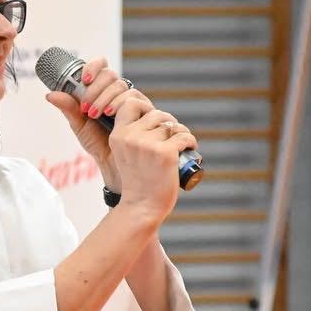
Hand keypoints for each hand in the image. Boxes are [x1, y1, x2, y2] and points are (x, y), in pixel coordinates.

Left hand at [43, 57, 143, 188]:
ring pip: (122, 86)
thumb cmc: (99, 144)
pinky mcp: (146, 112)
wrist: (115, 166)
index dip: (94, 67)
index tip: (84, 78)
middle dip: (96, 88)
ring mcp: (134, 102)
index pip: (102, 68)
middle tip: (85, 106)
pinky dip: (121, 104)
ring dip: (106, 98)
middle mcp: (120, 93)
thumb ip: (68, 109)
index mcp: (104, 91)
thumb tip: (50, 94)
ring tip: (95, 115)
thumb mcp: (79, 125)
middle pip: (111, 76)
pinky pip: (136, 100)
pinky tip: (111, 115)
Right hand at [102, 97, 198, 220]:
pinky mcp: (165, 152)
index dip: (145, 107)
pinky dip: (191, 141)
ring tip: (182, 144)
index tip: (153, 121)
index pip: (131, 103)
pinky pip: (184, 136)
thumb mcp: (126, 154)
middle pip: (156, 113)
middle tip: (173, 136)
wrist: (142, 207)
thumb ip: (133, 135)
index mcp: (118, 135)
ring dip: (181, 132)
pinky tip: (191, 148)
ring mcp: (148, 144)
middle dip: (168, 122)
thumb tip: (156, 115)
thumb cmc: (138, 182)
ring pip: (172, 125)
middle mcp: (131, 137)